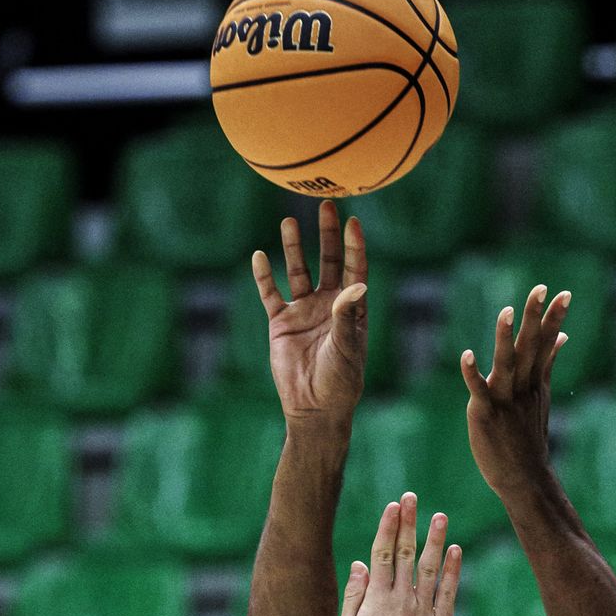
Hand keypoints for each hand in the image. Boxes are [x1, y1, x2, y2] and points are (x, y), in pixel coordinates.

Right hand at [252, 199, 367, 428]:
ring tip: (290, 222)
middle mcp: (328, 305)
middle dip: (327, 235)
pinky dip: (264, 276)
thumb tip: (355, 285)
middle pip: (328, 261)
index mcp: (351, 310)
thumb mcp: (347, 349)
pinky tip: (260, 256)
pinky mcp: (280, 323)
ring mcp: (303, 311)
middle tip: (326, 206)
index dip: (354, 246)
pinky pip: (270, 294)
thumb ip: (347, 317)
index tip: (353, 222)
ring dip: (294, 247)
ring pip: (298, 271)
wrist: (313, 409)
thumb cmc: (339, 382)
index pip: (354, 269)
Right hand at [337, 494, 460, 615]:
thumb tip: (361, 564)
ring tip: (439, 516)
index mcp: (376, 600)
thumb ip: (354, 597)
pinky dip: (453, 570)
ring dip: (436, 539)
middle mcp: (401, 600)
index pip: (383, 554)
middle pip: (406, 553)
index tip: (392, 506)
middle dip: (408, 523)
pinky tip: (456, 551)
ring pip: (431, 567)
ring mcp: (424, 611)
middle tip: (411, 498)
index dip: (388, 527)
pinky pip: (449, 592)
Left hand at [459, 284, 570, 503]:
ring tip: (507, 311)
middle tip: (541, 288)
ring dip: (506, 338)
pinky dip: (472, 374)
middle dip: (535, 318)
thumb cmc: (529, 437)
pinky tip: (466, 355)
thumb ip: (548, 362)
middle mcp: (523, 387)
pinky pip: (478, 390)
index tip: (564, 293)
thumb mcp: (542, 395)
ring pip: (506, 364)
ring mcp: (505, 400)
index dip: (554, 318)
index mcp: (535, 381)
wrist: (523, 478)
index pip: (546, 344)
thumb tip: (561, 336)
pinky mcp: (485, 413)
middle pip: (529, 347)